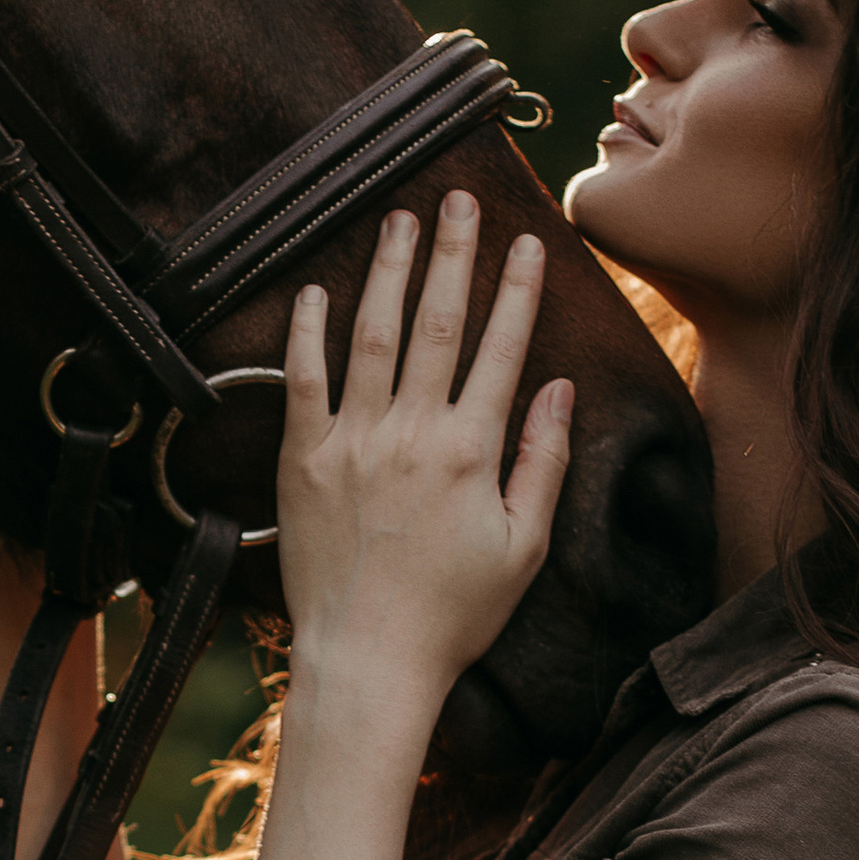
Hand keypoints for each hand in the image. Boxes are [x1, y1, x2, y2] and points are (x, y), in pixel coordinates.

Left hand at [277, 193, 572, 715]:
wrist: (369, 660)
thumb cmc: (452, 615)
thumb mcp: (522, 546)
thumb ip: (542, 462)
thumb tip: (557, 390)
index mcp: (470, 451)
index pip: (501, 349)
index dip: (518, 289)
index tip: (528, 241)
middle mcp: (411, 433)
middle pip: (438, 322)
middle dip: (453, 253)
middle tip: (460, 199)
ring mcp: (352, 441)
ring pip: (372, 334)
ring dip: (388, 269)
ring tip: (399, 219)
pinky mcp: (302, 460)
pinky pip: (301, 380)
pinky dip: (308, 331)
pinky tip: (316, 289)